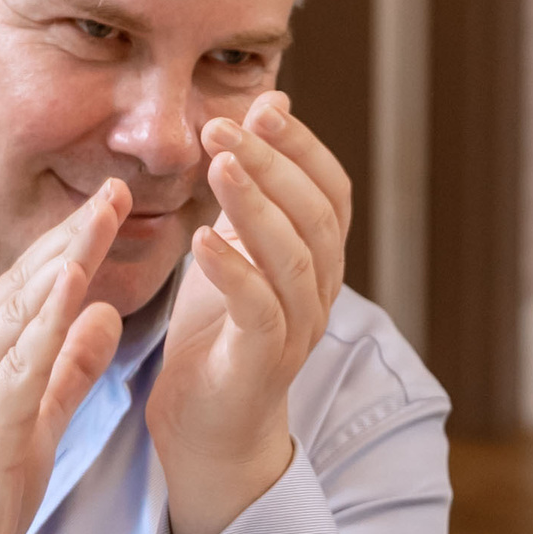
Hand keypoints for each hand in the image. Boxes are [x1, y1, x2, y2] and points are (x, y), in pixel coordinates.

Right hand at [0, 180, 129, 533]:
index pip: (35, 287)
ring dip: (62, 261)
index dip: (73, 242)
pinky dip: (48, 326)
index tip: (112, 201)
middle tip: (115, 184)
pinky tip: (74, 292)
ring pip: (22, 313)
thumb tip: (105, 314)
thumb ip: (70, 368)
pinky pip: (20, 368)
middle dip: (73, 233)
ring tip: (100, 216)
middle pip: (28, 284)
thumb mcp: (39, 418)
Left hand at [149, 91, 351, 533]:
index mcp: (319, 261)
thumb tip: (270, 102)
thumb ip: (249, 186)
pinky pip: (260, 310)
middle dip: (273, 164)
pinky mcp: (262, 365)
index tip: (261, 109)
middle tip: (223, 127)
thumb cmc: (215, 333)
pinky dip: (233, 270)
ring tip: (217, 165)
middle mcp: (320, 293)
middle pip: (315, 217)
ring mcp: (297, 331)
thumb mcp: (232, 245)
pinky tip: (201, 238)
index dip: (302, 148)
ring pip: (295, 258)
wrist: (208, 431)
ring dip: (255, 205)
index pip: (331, 191)